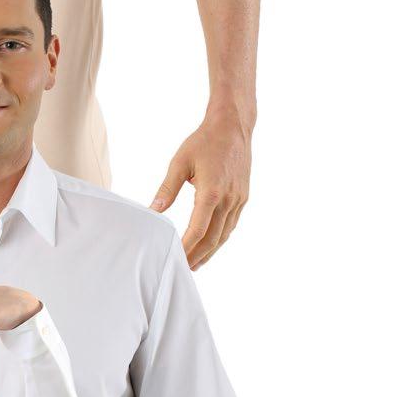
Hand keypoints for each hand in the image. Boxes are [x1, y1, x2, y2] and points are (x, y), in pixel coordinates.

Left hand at [150, 108, 252, 269]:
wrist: (233, 127)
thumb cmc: (204, 141)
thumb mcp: (179, 162)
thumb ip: (167, 189)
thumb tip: (153, 211)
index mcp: (211, 192)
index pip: (198, 229)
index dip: (187, 248)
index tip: (176, 258)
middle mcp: (228, 200)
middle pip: (213, 238)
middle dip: (198, 256)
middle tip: (184, 269)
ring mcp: (239, 200)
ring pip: (225, 234)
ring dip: (211, 251)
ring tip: (196, 263)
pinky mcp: (243, 197)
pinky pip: (232, 224)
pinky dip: (221, 237)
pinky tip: (211, 243)